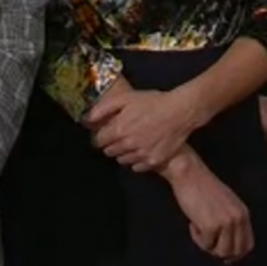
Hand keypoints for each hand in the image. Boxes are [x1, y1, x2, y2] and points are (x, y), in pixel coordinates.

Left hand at [86, 79, 200, 172]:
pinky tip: (142, 150)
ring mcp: (140, 155)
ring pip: (122, 160)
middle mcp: (127, 145)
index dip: (101, 136)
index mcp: (118, 130)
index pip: (98, 141)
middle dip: (111, 144)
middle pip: (109, 152)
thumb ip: (104, 109)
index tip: (106, 133)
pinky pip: (137, 167)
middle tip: (120, 136)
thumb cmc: (154, 102)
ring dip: (123, 153)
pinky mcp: (153, 161)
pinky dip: (137, 160)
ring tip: (132, 142)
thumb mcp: (126, 98)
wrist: (181, 111)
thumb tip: (86, 119)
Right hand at [165, 154, 252, 261]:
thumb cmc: (204, 188)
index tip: (226, 257)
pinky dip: (197, 238)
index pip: (248, 244)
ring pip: (221, 252)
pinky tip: (193, 223)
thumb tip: (229, 247)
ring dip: (208, 246)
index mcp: (244, 213)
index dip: (237, 255)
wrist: (190, 175)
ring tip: (200, 230)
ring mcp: (226, 223)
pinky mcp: (211, 226)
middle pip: (236, 252)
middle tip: (208, 243)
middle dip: (221, 253)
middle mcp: (238, 219)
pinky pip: (205, 245)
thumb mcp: (227, 204)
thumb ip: (232, 221)